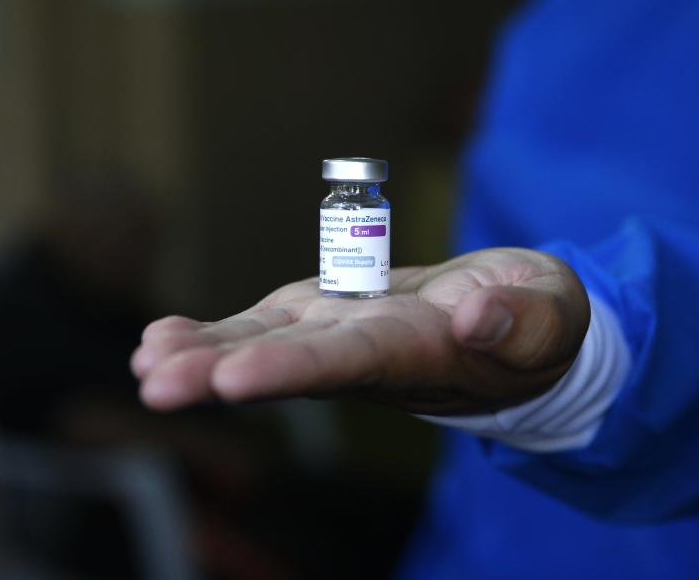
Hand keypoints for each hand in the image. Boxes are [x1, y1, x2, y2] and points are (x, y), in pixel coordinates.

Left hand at [132, 248, 589, 414]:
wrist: (509, 322)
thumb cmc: (539, 319)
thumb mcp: (551, 313)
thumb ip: (524, 320)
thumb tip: (477, 318)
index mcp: (424, 353)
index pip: (353, 363)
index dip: (294, 369)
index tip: (233, 380)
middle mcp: (370, 354)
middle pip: (291, 364)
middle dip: (223, 372)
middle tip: (157, 385)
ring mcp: (344, 334)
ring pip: (267, 345)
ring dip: (203, 355)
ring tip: (147, 362)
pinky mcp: (329, 314)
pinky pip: (265, 327)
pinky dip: (214, 334)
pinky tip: (161, 339)